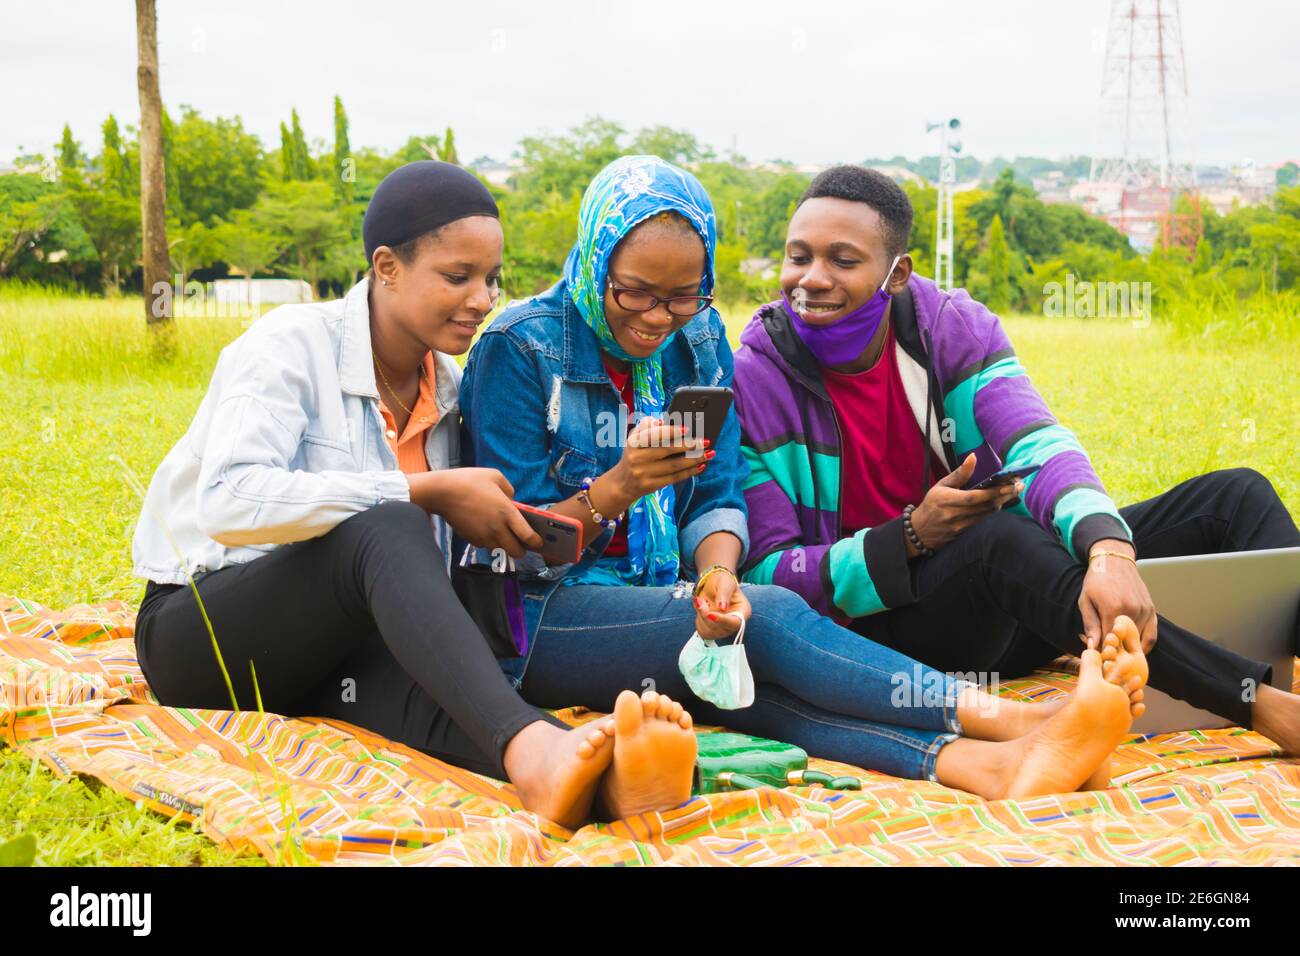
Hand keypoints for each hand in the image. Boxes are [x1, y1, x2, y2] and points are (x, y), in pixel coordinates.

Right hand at [409, 468, 542, 559]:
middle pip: (516, 551)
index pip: (527, 536)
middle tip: (522, 544)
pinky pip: (486, 545)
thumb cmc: (469, 481)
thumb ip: (509, 489)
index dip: (536, 542)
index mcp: (507, 512)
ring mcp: (484, 536)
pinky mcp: (472, 539)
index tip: (538, 542)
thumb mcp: (495, 476)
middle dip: (522, 550)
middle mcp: (497, 528)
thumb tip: (512, 499)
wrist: (442, 492)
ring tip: (505, 536)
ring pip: (501, 550)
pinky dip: (489, 542)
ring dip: (505, 546)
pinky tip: (486, 530)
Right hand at [606, 416, 709, 502]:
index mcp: (634, 442)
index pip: (653, 434)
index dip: (670, 431)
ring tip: (709, 453)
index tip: (687, 428)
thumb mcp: (635, 437)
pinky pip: (674, 478)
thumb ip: (648, 425)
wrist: (623, 482)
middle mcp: (636, 458)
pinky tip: (701, 466)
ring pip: (674, 465)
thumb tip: (665, 421)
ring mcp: (643, 473)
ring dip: (694, 459)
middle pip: (667, 450)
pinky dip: (690, 472)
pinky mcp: (651, 485)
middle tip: (706, 441)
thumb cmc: (635, 453)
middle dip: (689, 445)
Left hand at [693, 568, 750, 639]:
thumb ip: (724, 593)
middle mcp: (735, 623)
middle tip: (699, 600)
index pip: (736, 623)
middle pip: (721, 629)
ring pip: (710, 632)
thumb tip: (722, 607)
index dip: (722, 620)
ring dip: (701, 617)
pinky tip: (701, 610)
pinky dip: (698, 621)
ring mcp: (724, 629)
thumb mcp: (724, 583)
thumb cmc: (722, 583)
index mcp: (743, 611)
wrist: (713, 586)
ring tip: (701, 603)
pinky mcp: (713, 632)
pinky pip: (703, 632)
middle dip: (706, 615)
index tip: (710, 614)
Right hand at [907, 453, 1022, 555]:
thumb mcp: (941, 485)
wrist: (921, 531)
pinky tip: (1001, 502)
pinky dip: (994, 511)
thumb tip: (973, 457)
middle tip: (1019, 485)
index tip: (1009, 483)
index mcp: (946, 500)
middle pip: (986, 506)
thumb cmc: (932, 504)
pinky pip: (984, 522)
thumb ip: (959, 473)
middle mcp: (954, 515)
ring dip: (1003, 502)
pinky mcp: (965, 534)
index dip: (993, 491)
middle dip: (1005, 495)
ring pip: (988, 514)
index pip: (974, 497)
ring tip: (1014, 491)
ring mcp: (960, 527)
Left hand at [1078, 540, 1157, 652]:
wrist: (1115, 561)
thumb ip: (1090, 625)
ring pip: (1139, 640)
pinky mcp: (1151, 610)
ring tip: (1118, 651)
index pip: (1109, 641)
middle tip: (1108, 655)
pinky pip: (1152, 635)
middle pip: (1125, 643)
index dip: (1103, 651)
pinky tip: (1135, 650)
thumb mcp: (1086, 601)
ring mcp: (1145, 610)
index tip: (1097, 655)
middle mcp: (1132, 610)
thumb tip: (1093, 647)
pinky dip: (1144, 645)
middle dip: (1116, 651)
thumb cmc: (1096, 581)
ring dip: (1129, 648)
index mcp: (1114, 609)